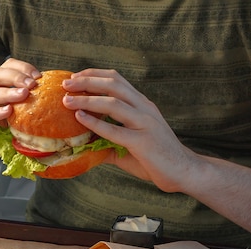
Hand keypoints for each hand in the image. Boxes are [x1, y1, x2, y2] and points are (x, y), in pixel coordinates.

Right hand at [0, 58, 39, 164]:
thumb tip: (44, 123)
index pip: (4, 69)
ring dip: (7, 93)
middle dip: (17, 77)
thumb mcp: (2, 125)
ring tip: (24, 94)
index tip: (39, 76)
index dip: (21, 69)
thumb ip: (18, 120)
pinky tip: (6, 112)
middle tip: (34, 83)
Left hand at [62, 69, 197, 193]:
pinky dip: (96, 123)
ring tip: (67, 100)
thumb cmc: (156, 160)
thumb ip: (109, 143)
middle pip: (113, 84)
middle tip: (66, 84)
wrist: (184, 172)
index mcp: (142, 105)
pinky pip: (115, 130)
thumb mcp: (130, 146)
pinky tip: (80, 119)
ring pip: (113, 103)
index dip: (94, 75)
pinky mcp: (143, 142)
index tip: (75, 78)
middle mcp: (144, 108)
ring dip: (87, 99)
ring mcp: (145, 124)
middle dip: (87, 81)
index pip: (117, 80)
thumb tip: (85, 148)